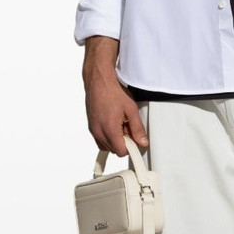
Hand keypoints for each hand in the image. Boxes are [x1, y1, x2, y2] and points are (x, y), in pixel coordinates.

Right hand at [82, 37, 148, 156]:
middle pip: (114, 149)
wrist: (98, 81)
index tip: (135, 139)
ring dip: (115, 139)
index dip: (130, 147)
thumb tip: (142, 142)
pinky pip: (100, 139)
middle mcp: (98, 132)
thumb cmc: (112, 92)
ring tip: (120, 124)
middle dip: (123, 142)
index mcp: (109, 130)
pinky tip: (113, 123)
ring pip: (106, 145)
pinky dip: (108, 135)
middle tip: (128, 127)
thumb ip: (137, 128)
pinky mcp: (91, 126)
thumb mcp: (131, 110)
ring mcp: (93, 130)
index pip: (121, 152)